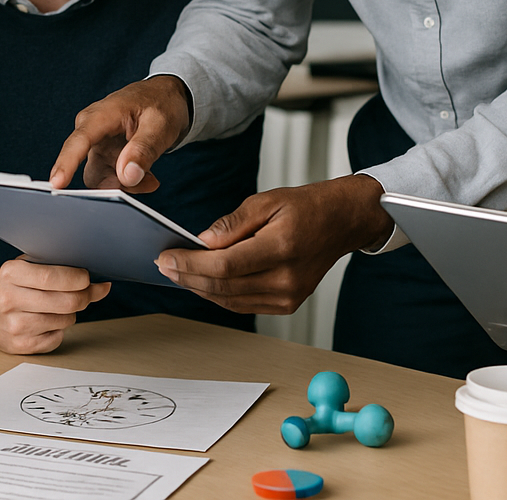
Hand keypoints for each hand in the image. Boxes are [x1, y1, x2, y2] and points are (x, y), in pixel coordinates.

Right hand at [0, 258, 111, 353]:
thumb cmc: (7, 284)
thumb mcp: (24, 267)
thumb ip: (57, 269)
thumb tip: (101, 284)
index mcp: (10, 274)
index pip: (52, 277)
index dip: (78, 279)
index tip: (87, 278)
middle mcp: (9, 300)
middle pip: (65, 302)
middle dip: (84, 296)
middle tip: (87, 291)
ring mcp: (13, 326)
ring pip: (65, 321)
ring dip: (71, 313)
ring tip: (59, 305)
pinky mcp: (19, 346)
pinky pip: (57, 338)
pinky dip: (59, 329)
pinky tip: (48, 321)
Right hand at [49, 75, 190, 191]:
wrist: (165, 98)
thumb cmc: (161, 104)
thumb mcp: (160, 124)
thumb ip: (143, 149)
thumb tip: (127, 176)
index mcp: (101, 115)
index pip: (79, 141)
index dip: (67, 163)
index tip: (57, 184)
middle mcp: (91, 131)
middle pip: (91, 170)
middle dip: (116, 184)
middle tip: (146, 183)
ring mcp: (97, 147)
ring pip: (101, 179)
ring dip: (127, 185)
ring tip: (151, 179)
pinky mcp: (104, 157)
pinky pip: (110, 180)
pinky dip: (130, 183)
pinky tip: (148, 177)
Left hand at [153, 175, 394, 313]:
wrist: (342, 222)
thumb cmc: (307, 206)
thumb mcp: (267, 200)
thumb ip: (232, 224)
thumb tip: (202, 242)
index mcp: (282, 248)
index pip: (225, 266)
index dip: (191, 264)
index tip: (166, 257)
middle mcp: (286, 279)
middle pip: (224, 287)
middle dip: (188, 277)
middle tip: (164, 266)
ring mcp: (288, 296)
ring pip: (230, 301)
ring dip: (200, 289)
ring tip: (177, 273)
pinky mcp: (287, 304)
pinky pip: (244, 305)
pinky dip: (220, 295)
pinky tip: (202, 282)